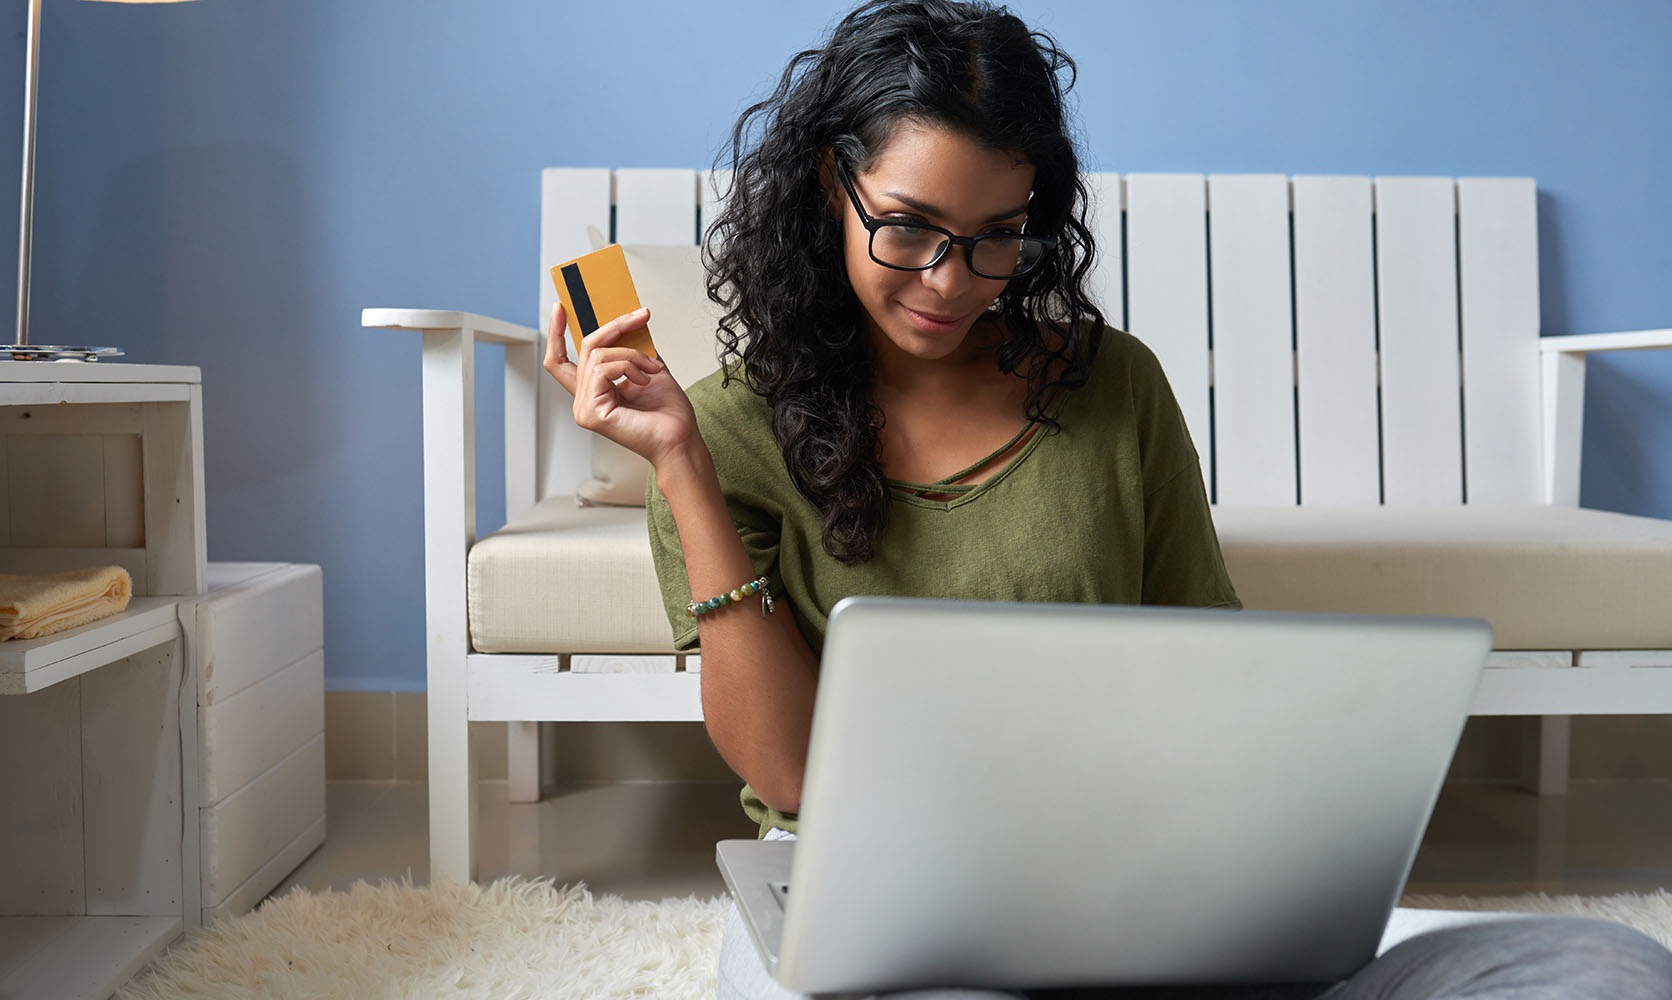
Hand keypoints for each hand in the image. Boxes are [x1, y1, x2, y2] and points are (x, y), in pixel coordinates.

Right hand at [543, 301, 702, 470]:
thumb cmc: (669, 413)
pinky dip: (628, 366)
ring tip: (652, 369)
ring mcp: (584, 409)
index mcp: (594, 392)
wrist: (681, 438)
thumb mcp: (648, 368)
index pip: (561, 361)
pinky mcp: (591, 413)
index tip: (560, 308)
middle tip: (640, 315)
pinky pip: (603, 369)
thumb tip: (628, 321)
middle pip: (585, 349)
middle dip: (614, 326)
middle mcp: (584, 401)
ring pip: (597, 356)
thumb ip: (632, 348)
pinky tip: (644, 379)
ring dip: (631, 354)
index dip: (556, 333)